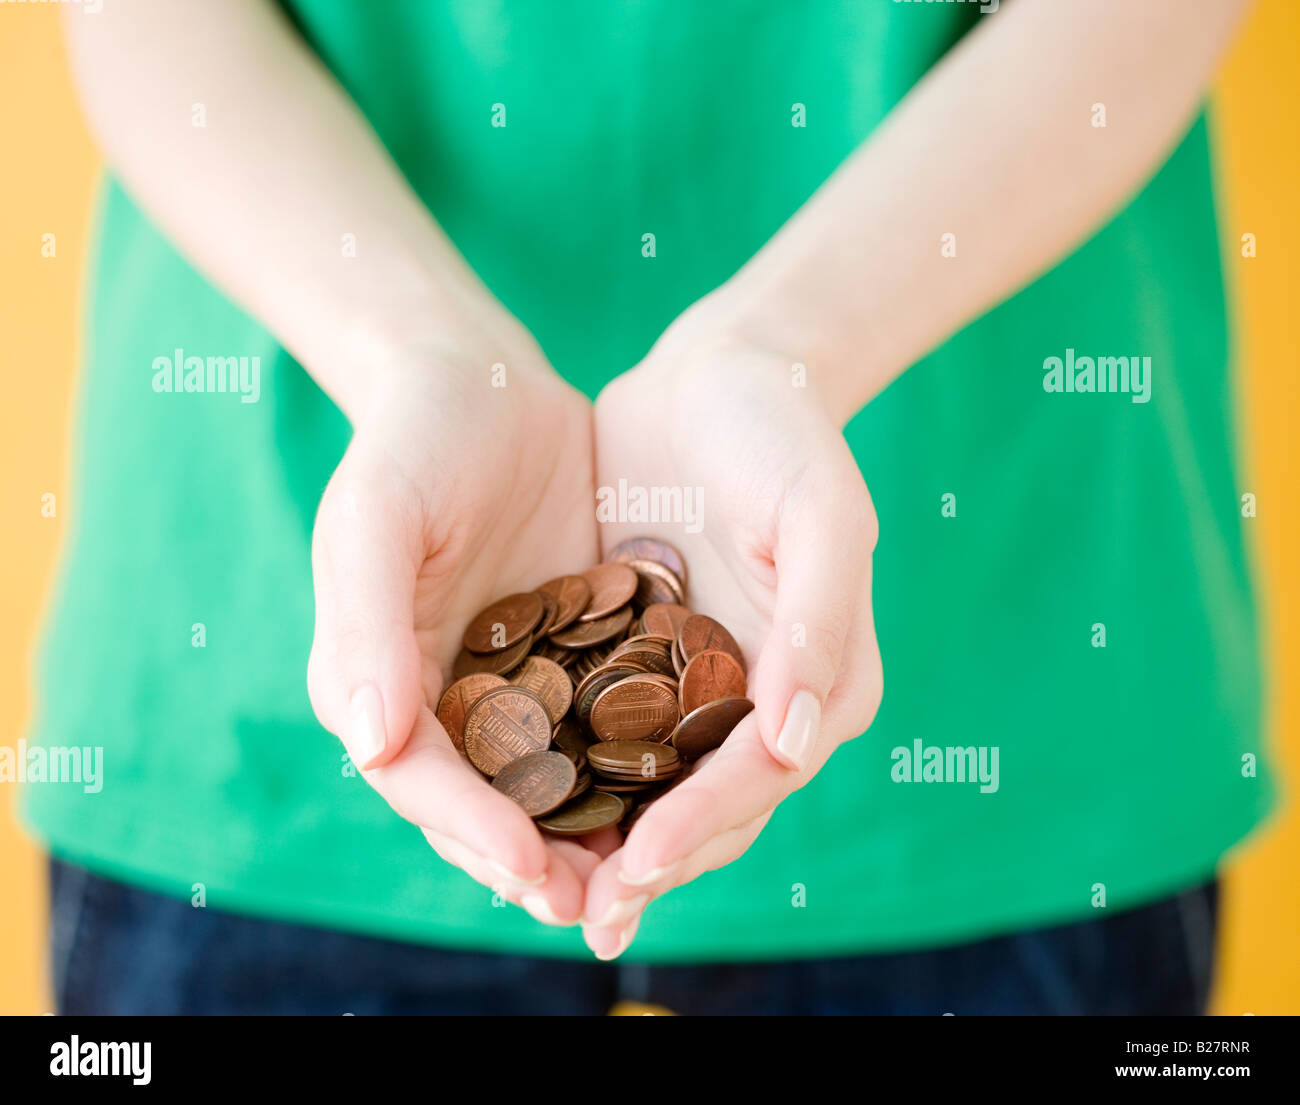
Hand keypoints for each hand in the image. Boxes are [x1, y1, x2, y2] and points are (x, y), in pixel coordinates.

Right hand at [306, 337, 610, 926]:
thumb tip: (366, 743)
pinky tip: (679, 789)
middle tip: (593, 906)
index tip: (523, 865)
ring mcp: (509, 680)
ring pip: (547, 780)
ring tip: (642, 878)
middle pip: (483, 799)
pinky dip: (628, 767)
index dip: (466, 827)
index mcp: (379, 676)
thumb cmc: (414, 440)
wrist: (484, 383)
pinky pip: (599, 725)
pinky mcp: (570, 654)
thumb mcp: (378, 515)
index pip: (417, 777)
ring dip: (588, 834)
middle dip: (533, 858)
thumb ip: (363, 624)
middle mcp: (442, 695)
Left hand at [580, 331, 883, 957]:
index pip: (759, 777)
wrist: (719, 377)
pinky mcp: (644, 659)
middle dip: (646, 863)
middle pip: (707, 805)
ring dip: (603, 841)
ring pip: (653, 786)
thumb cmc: (782, 435)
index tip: (636, 869)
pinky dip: (572, 773)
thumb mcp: (820, 511)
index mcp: (823, 682)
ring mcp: (702, 686)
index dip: (699, 828)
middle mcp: (766, 701)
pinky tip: (514, 802)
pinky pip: (606, 731)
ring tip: (538, 889)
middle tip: (581, 917)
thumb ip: (819, 622)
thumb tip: (793, 742)